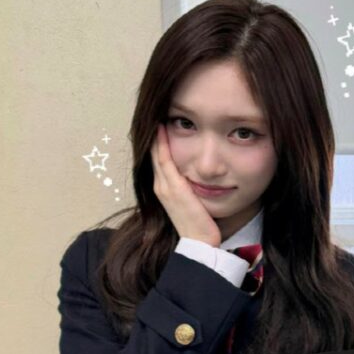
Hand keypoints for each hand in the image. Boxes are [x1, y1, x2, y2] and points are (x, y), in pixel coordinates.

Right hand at [150, 122, 221, 246]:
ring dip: (155, 133)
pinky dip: (161, 143)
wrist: (200, 243)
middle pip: (152, 153)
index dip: (157, 141)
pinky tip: (162, 127)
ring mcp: (164, 187)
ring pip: (155, 153)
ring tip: (157, 113)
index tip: (162, 122)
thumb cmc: (201, 225)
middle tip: (157, 110)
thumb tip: (199, 177)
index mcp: (164, 189)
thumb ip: (192, 188)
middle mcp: (160, 186)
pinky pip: (163, 159)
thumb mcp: (194, 203)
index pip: (158, 159)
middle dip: (154, 132)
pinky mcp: (172, 187)